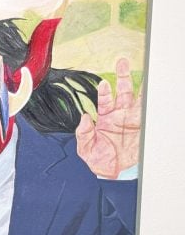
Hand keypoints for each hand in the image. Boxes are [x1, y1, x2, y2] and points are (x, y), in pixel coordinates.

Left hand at [75, 57, 141, 178]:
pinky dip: (148, 99)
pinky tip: (150, 88)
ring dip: (137, 83)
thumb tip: (84, 117)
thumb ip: (83, 134)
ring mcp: (131, 118)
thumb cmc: (100, 160)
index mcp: (104, 119)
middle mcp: (118, 115)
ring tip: (140, 70)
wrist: (115, 173)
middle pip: (122, 91)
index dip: (103, 92)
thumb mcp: (85, 149)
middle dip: (122, 76)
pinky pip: (146, 109)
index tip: (103, 84)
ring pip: (135, 96)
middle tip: (122, 62)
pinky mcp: (141, 124)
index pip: (104, 100)